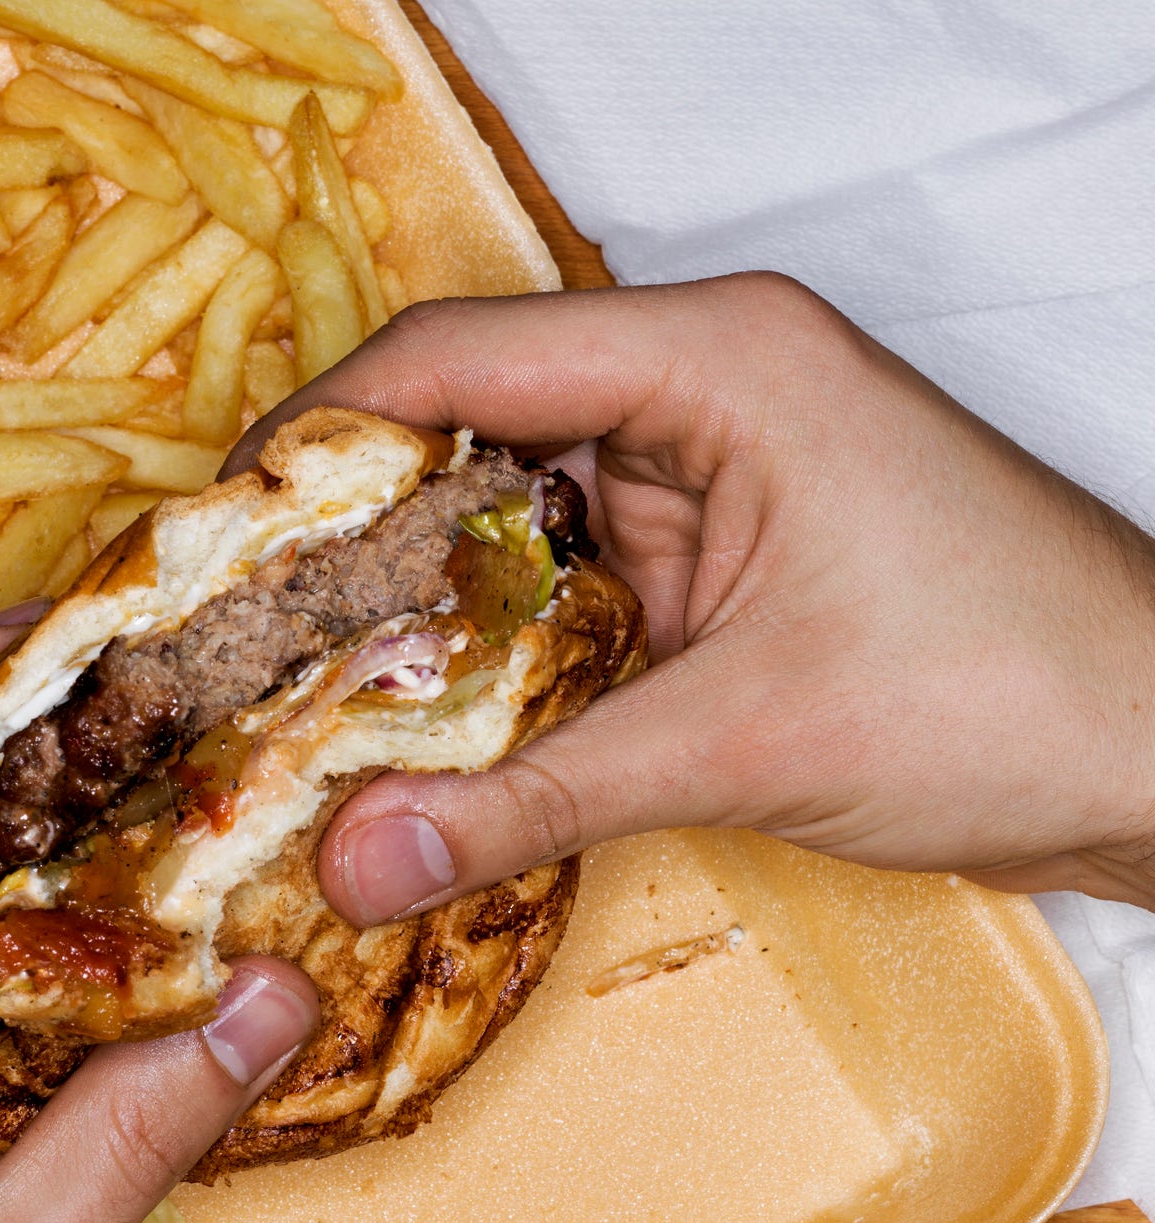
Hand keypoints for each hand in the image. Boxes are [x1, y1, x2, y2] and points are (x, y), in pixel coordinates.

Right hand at [228, 274, 1154, 918]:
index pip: (458, 355)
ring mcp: (707, 471)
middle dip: (346, 527)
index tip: (216, 533)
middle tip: (232, 629)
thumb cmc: (1015, 693)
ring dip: (413, 596)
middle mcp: (698, 388)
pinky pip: (561, 575)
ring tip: (293, 681)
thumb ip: (533, 795)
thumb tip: (354, 859)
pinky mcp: (716, 550)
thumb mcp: (745, 740)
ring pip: (505, 509)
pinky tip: (417, 716)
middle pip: (465, 424)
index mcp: (713, 359)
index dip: (318, 435)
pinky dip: (490, 641)